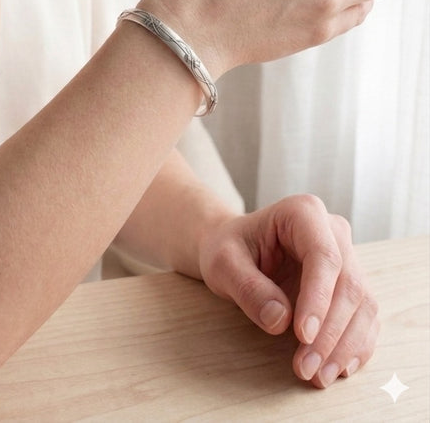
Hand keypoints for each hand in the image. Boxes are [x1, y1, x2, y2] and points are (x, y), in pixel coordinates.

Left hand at [198, 194, 378, 387]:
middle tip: (306, 368)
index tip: (302, 335)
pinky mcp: (350, 285)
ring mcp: (347, 257)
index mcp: (303, 212)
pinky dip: (355, 346)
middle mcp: (333, 231)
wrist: (235, 249)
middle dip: (331, 332)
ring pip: (363, 303)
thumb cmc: (228, 249)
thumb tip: (280, 320)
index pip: (324, 256)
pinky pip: (365, 317)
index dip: (319, 298)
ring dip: (345, 345)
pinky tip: (338, 369)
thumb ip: (247, 287)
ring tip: (318, 376)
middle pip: (349, 283)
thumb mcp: (223, 263)